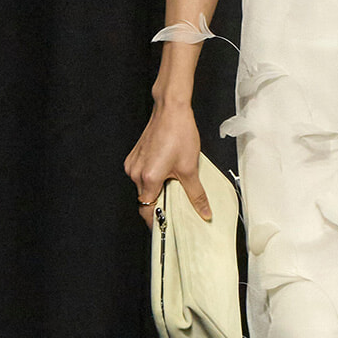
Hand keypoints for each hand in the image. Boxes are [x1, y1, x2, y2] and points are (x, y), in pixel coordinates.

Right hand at [124, 101, 211, 228]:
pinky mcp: (135, 157)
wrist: (171, 110)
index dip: (157, 221)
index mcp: (148, 178)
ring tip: (175, 188)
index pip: (147, 210)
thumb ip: (196, 194)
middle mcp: (135, 173)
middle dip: (160, 205)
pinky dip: (154, 180)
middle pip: (145, 200)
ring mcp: (133, 164)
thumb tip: (204, 212)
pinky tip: (168, 175)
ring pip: (144, 188)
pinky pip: (142, 176)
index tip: (168, 226)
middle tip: (177, 209)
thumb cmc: (179, 134)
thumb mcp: (190, 168)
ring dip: (158, 192)